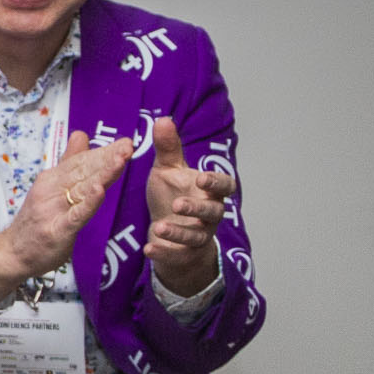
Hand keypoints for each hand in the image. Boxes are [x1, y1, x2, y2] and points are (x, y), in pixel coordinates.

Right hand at [0, 131, 131, 304]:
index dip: (103, 152)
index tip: (125, 143)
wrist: (11, 254)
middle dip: (107, 158)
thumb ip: (68, 162)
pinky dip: (88, 203)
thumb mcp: (50, 187)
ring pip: (82, 189)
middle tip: (128, 146)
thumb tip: (80, 135)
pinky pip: (75, 215)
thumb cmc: (35, 222)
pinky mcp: (57, 230)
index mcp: (52, 179)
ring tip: (120, 161)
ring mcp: (53, 210)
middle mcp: (51, 191)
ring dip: (102, 174)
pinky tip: (100, 192)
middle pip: (83, 172)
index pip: (81, 161)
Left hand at [143, 117, 229, 294]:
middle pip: (213, 212)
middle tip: (178, 204)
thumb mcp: (167, 171)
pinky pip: (177, 255)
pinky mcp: (184, 254)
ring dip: (178, 232)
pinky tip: (148, 248)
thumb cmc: (171, 195)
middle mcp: (209, 214)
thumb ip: (168, 149)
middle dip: (197, 208)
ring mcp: (198, 235)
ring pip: (196, 235)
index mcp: (209, 191)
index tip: (202, 178)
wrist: (167, 231)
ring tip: (158, 227)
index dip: (216, 182)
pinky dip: (164, 252)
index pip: (224, 186)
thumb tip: (163, 118)